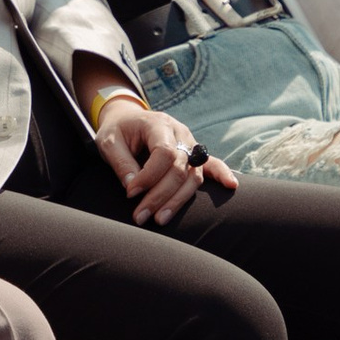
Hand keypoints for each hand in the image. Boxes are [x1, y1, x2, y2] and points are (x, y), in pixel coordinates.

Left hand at [91, 94, 222, 224]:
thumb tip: (134, 187)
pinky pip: (211, 164)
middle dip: (159, 196)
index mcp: (159, 124)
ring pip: (193, 175)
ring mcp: (190, 144)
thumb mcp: (108, 142)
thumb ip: (121, 163)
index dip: (149, 177)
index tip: (130, 193)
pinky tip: (231, 185)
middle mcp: (180, 133)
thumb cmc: (117, 131)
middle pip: (179, 168)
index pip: (163, 153)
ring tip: (160, 219)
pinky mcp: (193, 155)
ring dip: (178, 200)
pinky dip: (222, 174)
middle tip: (140, 216)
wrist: (127, 119)